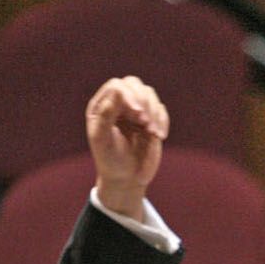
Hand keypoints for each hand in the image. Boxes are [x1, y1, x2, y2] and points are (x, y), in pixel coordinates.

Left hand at [86, 76, 168, 221]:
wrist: (127, 179)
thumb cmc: (110, 161)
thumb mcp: (103, 141)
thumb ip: (106, 116)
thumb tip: (117, 92)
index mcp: (102, 107)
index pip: (117, 87)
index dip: (128, 95)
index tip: (138, 113)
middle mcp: (118, 104)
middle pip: (133, 84)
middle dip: (143, 101)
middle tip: (145, 122)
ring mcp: (135, 110)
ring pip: (149, 94)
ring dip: (154, 112)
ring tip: (152, 133)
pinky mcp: (151, 119)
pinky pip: (160, 109)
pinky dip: (162, 121)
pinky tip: (159, 136)